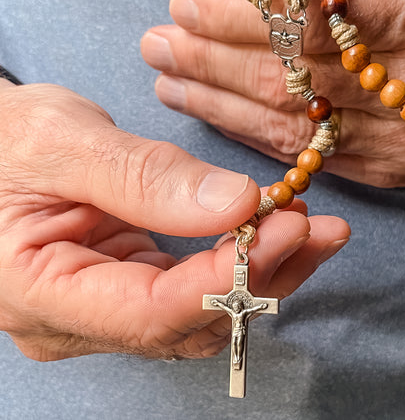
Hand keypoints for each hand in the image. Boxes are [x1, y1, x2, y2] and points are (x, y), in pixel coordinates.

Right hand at [0, 82, 348, 359]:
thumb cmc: (8, 141)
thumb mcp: (64, 143)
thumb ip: (143, 178)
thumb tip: (232, 204)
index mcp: (42, 293)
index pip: (152, 312)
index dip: (227, 280)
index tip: (286, 231)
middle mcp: (80, 318)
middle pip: (190, 321)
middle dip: (261, 276)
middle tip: (317, 227)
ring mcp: (109, 306)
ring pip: (203, 311)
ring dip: (261, 270)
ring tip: (308, 224)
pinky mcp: (132, 283)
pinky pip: (196, 286)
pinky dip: (240, 259)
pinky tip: (271, 228)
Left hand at [141, 0, 404, 186]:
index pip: (318, 16)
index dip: (244, 13)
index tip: (185, 5)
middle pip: (293, 75)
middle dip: (214, 59)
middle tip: (159, 44)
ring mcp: (400, 139)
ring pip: (290, 122)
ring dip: (216, 100)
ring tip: (166, 78)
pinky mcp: (384, 173)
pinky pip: (301, 154)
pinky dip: (247, 131)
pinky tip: (207, 111)